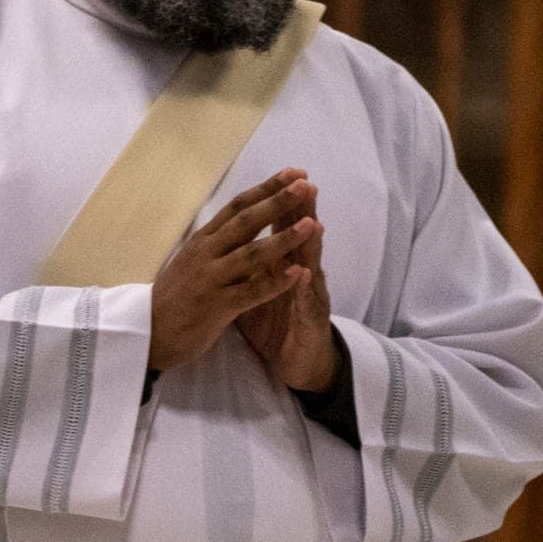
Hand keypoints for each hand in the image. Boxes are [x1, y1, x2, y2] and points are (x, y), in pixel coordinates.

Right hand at [148, 170, 319, 375]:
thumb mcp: (193, 260)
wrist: (148, 332)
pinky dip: (275, 282)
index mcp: (202, 240)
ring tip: (312, 224)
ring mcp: (210, 279)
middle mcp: (205, 253)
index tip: (294, 173)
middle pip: (245, 222)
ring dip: (282, 238)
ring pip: (251, 255)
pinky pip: (250, 292)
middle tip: (305, 184)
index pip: (237, 207)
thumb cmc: (175, 295)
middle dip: (277, 202)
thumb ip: (219, 242)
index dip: (266, 189)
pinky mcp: (215, 306)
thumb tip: (247, 219)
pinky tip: (298, 273)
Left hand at [232, 181, 338, 390]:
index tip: (275, 176)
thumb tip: (231, 241)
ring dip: (309, 244)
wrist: (297, 365)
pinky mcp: (309, 322)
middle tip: (302, 183)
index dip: (277, 204)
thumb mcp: (256, 290)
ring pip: (308, 266)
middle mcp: (298, 275)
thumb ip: (250, 265)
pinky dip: (303, 287)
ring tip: (312, 220)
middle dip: (298, 212)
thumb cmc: (276, 325)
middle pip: (298, 238)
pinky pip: (304, 304)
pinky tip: (305, 273)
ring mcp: (306, 296)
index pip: (280, 228)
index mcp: (280, 266)